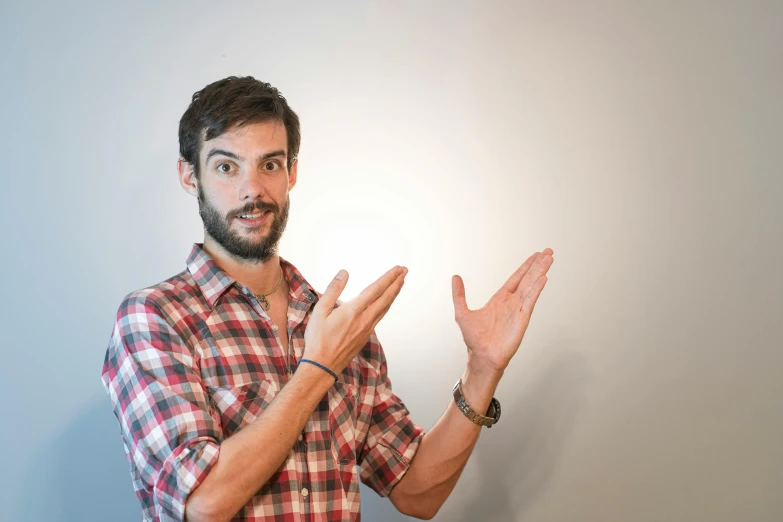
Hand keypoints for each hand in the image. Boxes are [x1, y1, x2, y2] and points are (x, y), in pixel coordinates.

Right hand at [303, 265, 407, 373]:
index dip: (389, 277)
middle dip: (396, 282)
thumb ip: (333, 290)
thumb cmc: (318, 339)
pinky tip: (386, 303)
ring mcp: (367, 329)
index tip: (398, 268)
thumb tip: (344, 273)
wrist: (322, 365)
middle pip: (386, 298)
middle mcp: (365, 319)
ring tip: (400, 283)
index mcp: (353, 311)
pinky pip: (380, 316)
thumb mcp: (320, 311)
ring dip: (394, 293)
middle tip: (405, 271)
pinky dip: (386, 305)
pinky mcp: (366, 336)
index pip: (376, 289)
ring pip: (385, 308)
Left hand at [451, 249, 553, 372]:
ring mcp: (518, 310)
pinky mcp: (522, 319)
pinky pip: (530, 301)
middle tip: (548, 251)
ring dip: (540, 272)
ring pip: (532, 286)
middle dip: (538, 264)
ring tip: (550, 259)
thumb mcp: (462, 313)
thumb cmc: (474, 339)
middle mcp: (511, 302)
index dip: (526, 266)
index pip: (516, 278)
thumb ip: (459, 295)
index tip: (535, 255)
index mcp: (500, 299)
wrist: (482, 356)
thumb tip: (455, 277)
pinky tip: (543, 278)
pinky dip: (537, 289)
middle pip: (528, 278)